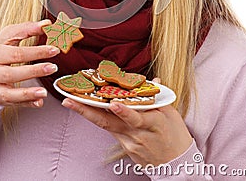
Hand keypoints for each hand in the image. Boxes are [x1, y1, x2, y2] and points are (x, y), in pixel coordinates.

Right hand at [0, 20, 58, 107]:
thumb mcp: (7, 36)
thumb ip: (26, 29)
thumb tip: (47, 24)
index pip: (15, 53)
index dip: (36, 52)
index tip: (54, 50)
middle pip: (10, 74)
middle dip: (33, 71)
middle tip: (52, 68)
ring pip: (8, 94)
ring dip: (27, 94)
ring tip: (44, 92)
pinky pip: (12, 104)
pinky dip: (26, 103)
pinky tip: (38, 102)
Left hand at [62, 96, 191, 166]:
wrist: (177, 164)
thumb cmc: (175, 135)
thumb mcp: (171, 113)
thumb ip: (158, 96)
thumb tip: (152, 80)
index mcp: (153, 123)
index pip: (136, 118)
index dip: (124, 111)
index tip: (113, 103)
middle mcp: (137, 135)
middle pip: (109, 122)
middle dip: (87, 110)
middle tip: (69, 100)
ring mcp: (129, 143)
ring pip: (105, 125)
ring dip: (87, 113)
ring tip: (70, 101)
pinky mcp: (125, 147)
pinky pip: (111, 129)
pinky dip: (99, 118)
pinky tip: (86, 109)